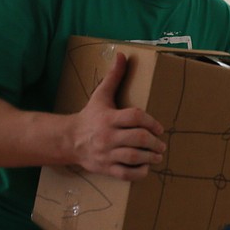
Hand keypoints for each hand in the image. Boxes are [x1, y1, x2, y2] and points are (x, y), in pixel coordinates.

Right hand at [70, 51, 165, 180]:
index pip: (135, 117)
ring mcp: (106, 154)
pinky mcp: (105, 168)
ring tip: (158, 156)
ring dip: (151, 158)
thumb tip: (122, 55)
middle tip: (161, 144)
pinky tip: (145, 168)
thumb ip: (114, 77)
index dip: (151, 122)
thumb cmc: (90, 116)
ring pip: (134, 157)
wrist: (68, 140)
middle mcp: (108, 136)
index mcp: (109, 118)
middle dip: (154, 142)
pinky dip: (139, 173)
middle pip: (138, 139)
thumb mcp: (101, 95)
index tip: (159, 128)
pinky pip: (125, 174)